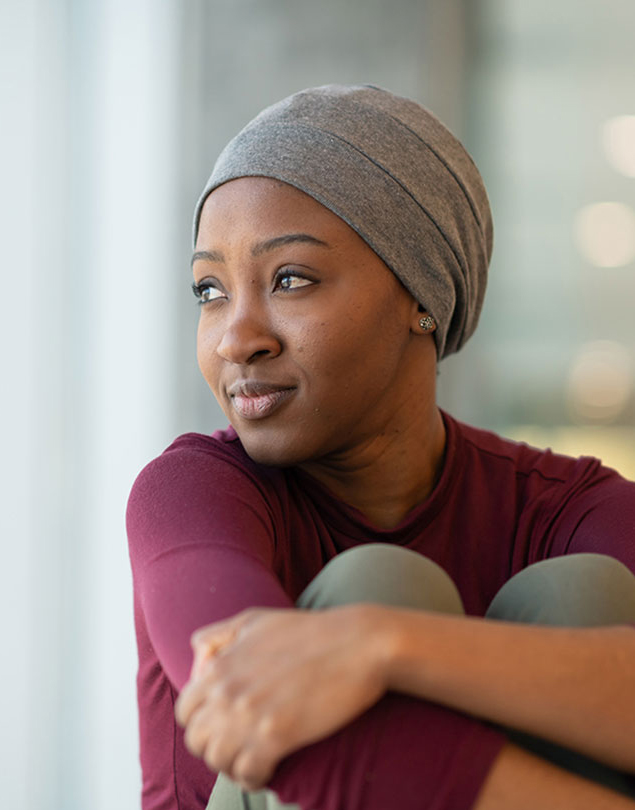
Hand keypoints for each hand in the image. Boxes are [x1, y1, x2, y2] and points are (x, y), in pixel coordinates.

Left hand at [175, 604, 388, 789]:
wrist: (357, 644)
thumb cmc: (310, 631)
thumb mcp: (256, 620)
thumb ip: (221, 634)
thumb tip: (197, 650)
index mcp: (220, 666)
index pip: (185, 711)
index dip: (200, 722)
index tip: (220, 726)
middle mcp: (227, 692)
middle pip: (197, 741)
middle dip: (214, 747)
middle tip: (237, 746)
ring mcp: (249, 715)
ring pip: (217, 761)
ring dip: (232, 765)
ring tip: (251, 760)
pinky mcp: (276, 736)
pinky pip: (247, 774)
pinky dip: (253, 777)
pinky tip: (266, 770)